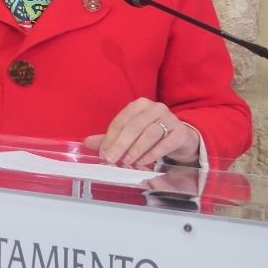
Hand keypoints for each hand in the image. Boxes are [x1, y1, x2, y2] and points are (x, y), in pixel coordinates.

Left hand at [84, 98, 199, 166]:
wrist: (180, 138)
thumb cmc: (151, 135)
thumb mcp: (129, 135)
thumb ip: (110, 138)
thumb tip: (87, 142)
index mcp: (139, 105)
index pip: (121, 120)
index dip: (110, 138)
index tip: (103, 153)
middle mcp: (155, 108)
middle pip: (135, 126)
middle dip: (121, 144)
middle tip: (112, 159)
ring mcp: (170, 118)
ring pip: (151, 132)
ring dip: (137, 148)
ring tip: (128, 161)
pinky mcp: (181, 132)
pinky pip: (166, 142)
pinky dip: (153, 153)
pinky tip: (143, 162)